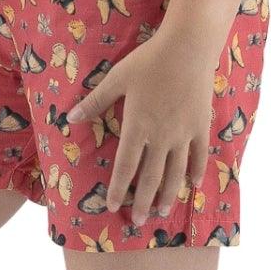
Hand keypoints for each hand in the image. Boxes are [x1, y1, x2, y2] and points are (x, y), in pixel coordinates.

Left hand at [63, 28, 217, 224]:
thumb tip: (69, 118)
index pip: (125, 167)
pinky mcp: (201, 126)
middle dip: (142, 201)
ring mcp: (183, 133)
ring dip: (167, 194)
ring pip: (175, 172)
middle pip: (150, 177)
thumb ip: (95, 102)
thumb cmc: (148, 61)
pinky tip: (192, 185)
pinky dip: (195, 172)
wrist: (187, 48)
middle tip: (138, 222)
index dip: (117, 189)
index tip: (111, 207)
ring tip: (162, 211)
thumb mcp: (116, 79)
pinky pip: (198, 156)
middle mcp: (160, 137)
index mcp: (137, 126)